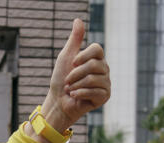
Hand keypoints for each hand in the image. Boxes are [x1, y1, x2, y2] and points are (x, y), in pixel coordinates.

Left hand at [41, 18, 109, 132]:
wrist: (58, 102)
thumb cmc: (61, 80)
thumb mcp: (66, 57)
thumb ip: (74, 40)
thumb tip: (78, 20)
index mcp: (96, 59)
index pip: (97, 49)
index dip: (83, 56)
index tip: (72, 63)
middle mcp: (104, 69)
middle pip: (93, 65)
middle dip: (75, 74)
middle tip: (68, 81)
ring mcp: (106, 83)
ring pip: (93, 79)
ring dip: (76, 85)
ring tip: (71, 89)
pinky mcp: (105, 96)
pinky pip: (94, 91)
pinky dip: (80, 93)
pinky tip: (75, 96)